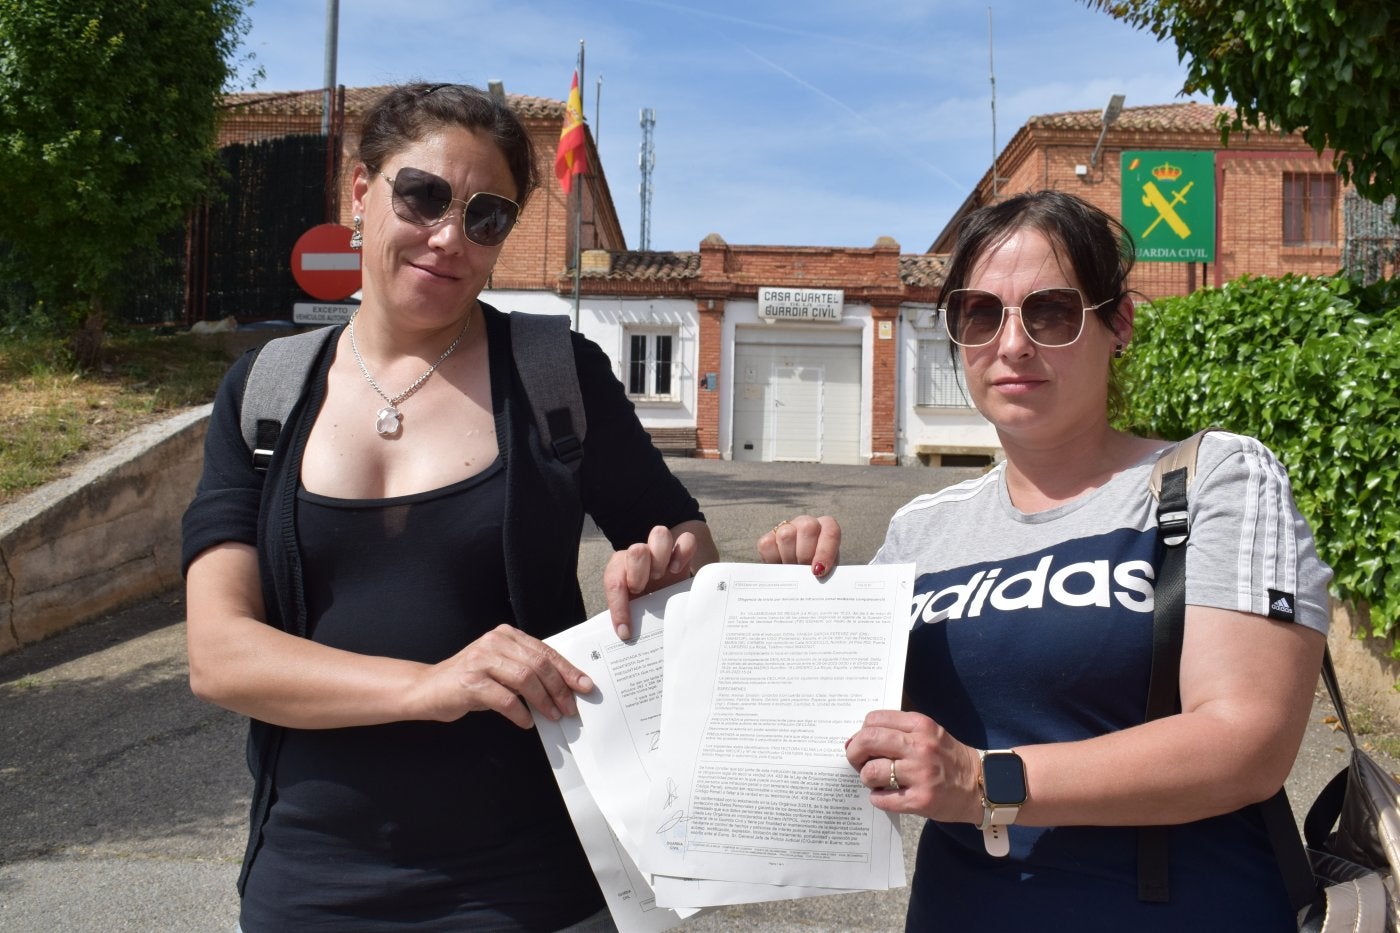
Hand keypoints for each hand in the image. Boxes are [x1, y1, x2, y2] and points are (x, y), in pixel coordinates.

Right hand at [416, 624, 592, 728]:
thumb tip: (563, 687)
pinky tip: (527, 721)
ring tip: (553, 716)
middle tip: (570, 708)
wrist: (427, 688)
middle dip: (559, 688)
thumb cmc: (470, 681)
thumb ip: (526, 669)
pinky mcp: (470, 682)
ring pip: (525, 678)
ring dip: (544, 701)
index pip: (544, 651)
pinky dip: (520, 712)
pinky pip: (505, 699)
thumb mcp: (500, 667)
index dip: (567, 669)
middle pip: (538, 664)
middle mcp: (494, 642)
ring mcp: (480, 661)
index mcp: (505, 635)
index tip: (584, 685)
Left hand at [603, 524, 700, 639]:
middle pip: (636, 550)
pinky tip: (678, 570)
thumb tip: (625, 639)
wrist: (667, 597)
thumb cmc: (646, 607)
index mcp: (621, 570)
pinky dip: (683, 552)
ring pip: (659, 534)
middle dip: (639, 572)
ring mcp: (662, 551)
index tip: (625, 631)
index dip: (618, 607)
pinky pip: (686, 539)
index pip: (614, 582)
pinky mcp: (682, 551)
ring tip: (661, 576)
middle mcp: (639, 557)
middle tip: (642, 589)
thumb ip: (628, 620)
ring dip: (660, 557)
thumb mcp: (634, 613)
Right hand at [757, 514, 840, 577]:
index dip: (825, 551)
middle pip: (808, 527)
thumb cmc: (817, 574)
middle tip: (804, 571)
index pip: (831, 531)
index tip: (818, 571)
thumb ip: (829, 572)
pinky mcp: (768, 537)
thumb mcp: (828, 573)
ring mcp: (787, 528)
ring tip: (792, 571)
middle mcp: (807, 523)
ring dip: (789, 557)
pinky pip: (767, 544)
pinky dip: (772, 559)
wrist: (798, 580)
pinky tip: (779, 567)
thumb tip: (820, 575)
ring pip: (786, 534)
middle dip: (806, 554)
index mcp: (827, 528)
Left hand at [845, 709, 980, 822]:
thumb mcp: (929, 733)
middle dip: (854, 753)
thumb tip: (857, 740)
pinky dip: (877, 798)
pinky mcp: (922, 800)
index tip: (862, 743)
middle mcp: (921, 747)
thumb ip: (898, 731)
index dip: (861, 732)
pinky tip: (886, 796)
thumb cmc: (948, 759)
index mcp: (921, 725)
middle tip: (858, 762)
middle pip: (868, 741)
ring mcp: (922, 774)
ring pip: (871, 771)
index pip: (874, 720)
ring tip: (877, 781)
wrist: (981, 786)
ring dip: (867, 778)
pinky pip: (882, 799)